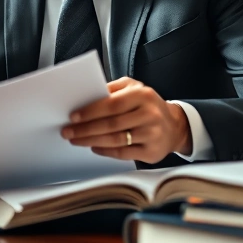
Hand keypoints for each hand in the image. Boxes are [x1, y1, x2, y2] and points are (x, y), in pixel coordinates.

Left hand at [61, 77, 191, 162]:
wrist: (175, 126)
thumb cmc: (148, 105)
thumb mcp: (134, 88)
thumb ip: (113, 90)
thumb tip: (87, 97)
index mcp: (143, 95)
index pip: (111, 104)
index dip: (90, 112)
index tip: (73, 116)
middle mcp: (149, 114)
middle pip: (111, 124)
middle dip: (85, 129)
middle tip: (68, 131)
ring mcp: (152, 135)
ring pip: (115, 140)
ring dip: (91, 141)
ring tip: (76, 140)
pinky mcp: (151, 152)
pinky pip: (123, 153)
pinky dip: (105, 151)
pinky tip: (94, 147)